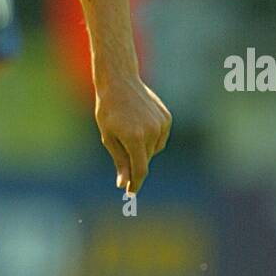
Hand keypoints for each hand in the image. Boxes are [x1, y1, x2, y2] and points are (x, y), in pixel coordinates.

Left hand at [94, 74, 171, 193]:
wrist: (120, 82)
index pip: (140, 170)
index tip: (131, 193)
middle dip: (134, 161)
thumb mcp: (108, 137)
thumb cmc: (108, 110)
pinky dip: (151, 138)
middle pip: (145, 160)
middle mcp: (151, 132)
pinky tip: (139, 125)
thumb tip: (124, 183)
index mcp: (135, 138)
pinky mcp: (166, 119)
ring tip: (129, 130)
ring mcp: (161, 124)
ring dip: (143, 149)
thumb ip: (119, 161)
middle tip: (121, 144)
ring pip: (154, 150)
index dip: (136, 184)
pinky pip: (160, 138)